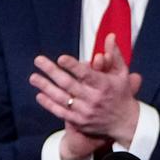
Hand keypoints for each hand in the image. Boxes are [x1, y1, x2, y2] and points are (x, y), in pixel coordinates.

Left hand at [29, 34, 144, 159]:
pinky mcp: (80, 122)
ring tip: (33, 77)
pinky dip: (49, 104)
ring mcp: (85, 112)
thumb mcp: (122, 73)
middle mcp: (93, 99)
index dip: (73, 66)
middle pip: (68, 84)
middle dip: (51, 71)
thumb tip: (109, 36)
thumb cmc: (122, 94)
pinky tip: (39, 95)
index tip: (61, 58)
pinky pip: (61, 112)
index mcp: (104, 85)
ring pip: (61, 98)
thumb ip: (114, 54)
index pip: (86, 74)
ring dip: (45, 87)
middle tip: (38, 60)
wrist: (125, 123)